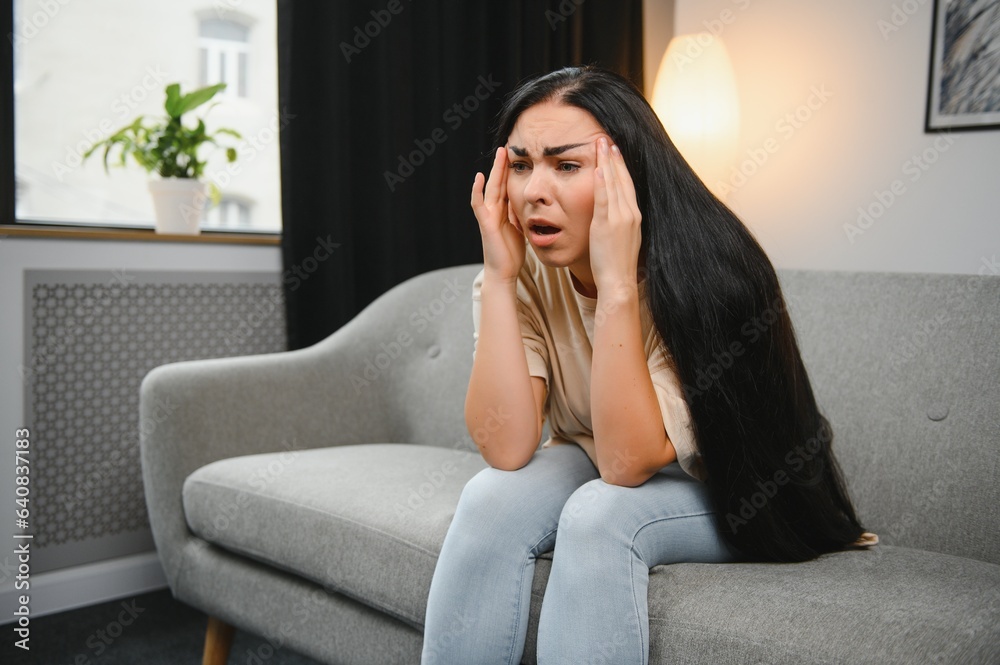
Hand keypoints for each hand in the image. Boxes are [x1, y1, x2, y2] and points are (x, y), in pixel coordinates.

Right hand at [471, 147, 525, 283]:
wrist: (504, 271)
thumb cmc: (512, 253)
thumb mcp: (523, 228)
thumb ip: (524, 214)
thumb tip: (536, 203)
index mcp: (505, 211)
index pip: (508, 186)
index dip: (512, 171)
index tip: (519, 155)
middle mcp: (495, 210)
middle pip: (499, 182)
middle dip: (503, 165)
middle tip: (507, 146)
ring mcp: (488, 215)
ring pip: (491, 188)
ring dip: (494, 170)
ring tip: (499, 153)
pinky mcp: (485, 223)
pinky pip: (478, 204)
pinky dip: (476, 191)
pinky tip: (478, 177)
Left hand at [590, 138, 641, 293]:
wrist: (619, 282)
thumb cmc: (616, 265)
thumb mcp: (621, 238)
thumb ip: (616, 222)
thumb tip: (609, 214)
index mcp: (634, 216)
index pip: (627, 185)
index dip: (621, 166)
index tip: (614, 150)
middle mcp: (630, 213)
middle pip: (623, 179)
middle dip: (614, 157)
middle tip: (607, 139)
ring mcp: (621, 218)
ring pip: (614, 184)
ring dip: (607, 162)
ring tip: (601, 144)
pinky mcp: (608, 225)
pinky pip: (604, 199)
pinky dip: (602, 182)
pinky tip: (597, 168)